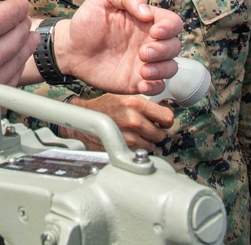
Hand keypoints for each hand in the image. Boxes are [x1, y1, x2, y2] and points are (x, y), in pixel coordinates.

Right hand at [0, 0, 38, 115]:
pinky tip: (5, 66)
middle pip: (23, 35)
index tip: (16, 5)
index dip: (17, 6)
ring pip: (21, 60)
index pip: (14, 12)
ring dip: (22, 48)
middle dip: (21, 25)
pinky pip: (11, 85)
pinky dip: (13, 72)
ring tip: (18, 41)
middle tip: (17, 22)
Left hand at [51, 0, 182, 94]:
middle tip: (143, 52)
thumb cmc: (87, 20)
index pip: (172, 23)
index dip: (170, 28)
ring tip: (143, 70)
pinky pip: (157, 87)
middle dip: (164, 50)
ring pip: (170, 67)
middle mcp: (149, 41)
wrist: (70, 48)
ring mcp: (144, 62)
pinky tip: (142, 84)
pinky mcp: (136, 80)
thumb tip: (147, 12)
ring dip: (162, 70)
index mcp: (146, 21)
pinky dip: (155, 87)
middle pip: (174, 46)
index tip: (155, 32)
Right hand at [59, 94, 173, 152]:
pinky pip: (140, 153)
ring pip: (152, 146)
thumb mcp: (124, 97)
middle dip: (154, 132)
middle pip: (161, 134)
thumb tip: (166, 109)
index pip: (167, 117)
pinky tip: (127, 140)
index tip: (161, 121)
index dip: (165, 120)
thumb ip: (146, 104)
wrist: (83, 120)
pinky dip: (137, 149)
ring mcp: (129, 137)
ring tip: (133, 134)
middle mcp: (134, 120)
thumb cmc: (103, 107)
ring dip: (145, 142)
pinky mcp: (123, 150)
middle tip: (144, 128)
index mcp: (135, 103)